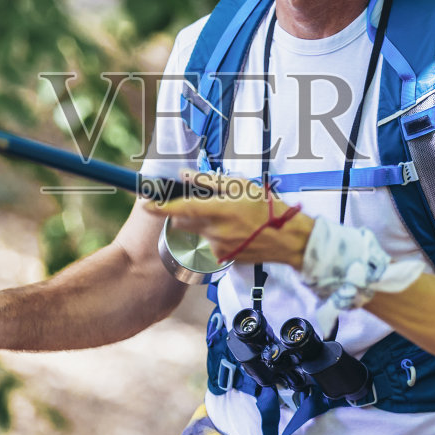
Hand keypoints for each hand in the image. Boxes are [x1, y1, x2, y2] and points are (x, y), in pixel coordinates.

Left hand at [154, 173, 308, 265]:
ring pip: (196, 233)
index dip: (161, 207)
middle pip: (183, 221)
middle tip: (202, 204)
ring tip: (226, 219)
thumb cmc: (268, 210)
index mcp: (219, 210)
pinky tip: (233, 232)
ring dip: (202, 225)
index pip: (182, 208)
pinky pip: (209, 245)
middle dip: (184, 213)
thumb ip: (210, 182)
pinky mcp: (223, 258)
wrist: (288, 241)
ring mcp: (217, 247)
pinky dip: (214, 237)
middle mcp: (215, 231)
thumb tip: (185, 175)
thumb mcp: (242, 187)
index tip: (146, 204)